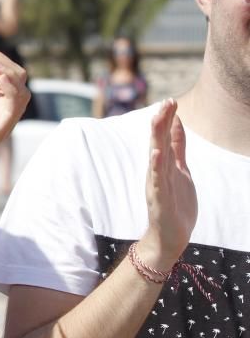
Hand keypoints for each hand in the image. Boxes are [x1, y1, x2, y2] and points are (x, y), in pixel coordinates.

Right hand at [139, 99, 195, 267]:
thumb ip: (177, 148)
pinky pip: (157, 180)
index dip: (169, 119)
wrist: (169, 237)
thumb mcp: (180, 170)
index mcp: (165, 165)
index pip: (166, 137)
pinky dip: (156, 166)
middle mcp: (158, 171)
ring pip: (156, 157)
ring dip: (156, 137)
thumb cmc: (175, 204)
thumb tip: (176, 123)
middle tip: (166, 102)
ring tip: (157, 119)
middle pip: (159, 141)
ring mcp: (157, 184)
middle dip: (162, 121)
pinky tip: (156, 153)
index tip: (171, 100)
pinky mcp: (159, 199)